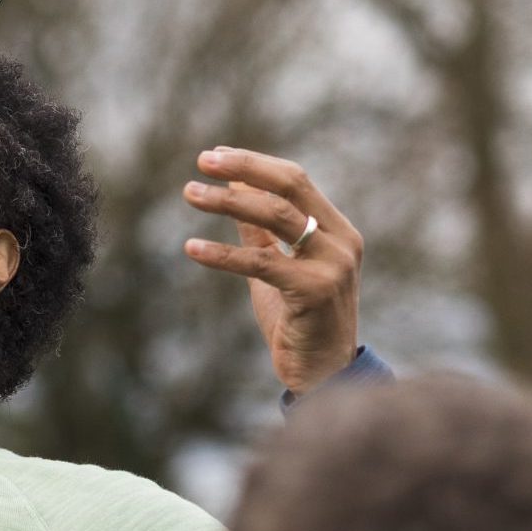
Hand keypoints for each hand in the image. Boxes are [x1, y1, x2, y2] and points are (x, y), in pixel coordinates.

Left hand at [181, 148, 364, 391]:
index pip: (295, 181)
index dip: (254, 164)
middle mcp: (341, 242)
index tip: (214, 156)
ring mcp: (332, 266)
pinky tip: (191, 248)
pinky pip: (261, 263)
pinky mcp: (314, 292)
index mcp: (337, 230)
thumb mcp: (277, 268)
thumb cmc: (299, 321)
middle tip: (202, 161)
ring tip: (190, 193)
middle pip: (290, 187)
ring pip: (275, 217)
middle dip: (244, 168)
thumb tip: (235, 185)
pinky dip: (222, 254)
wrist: (323, 374)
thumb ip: (259, 230)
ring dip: (226, 203)